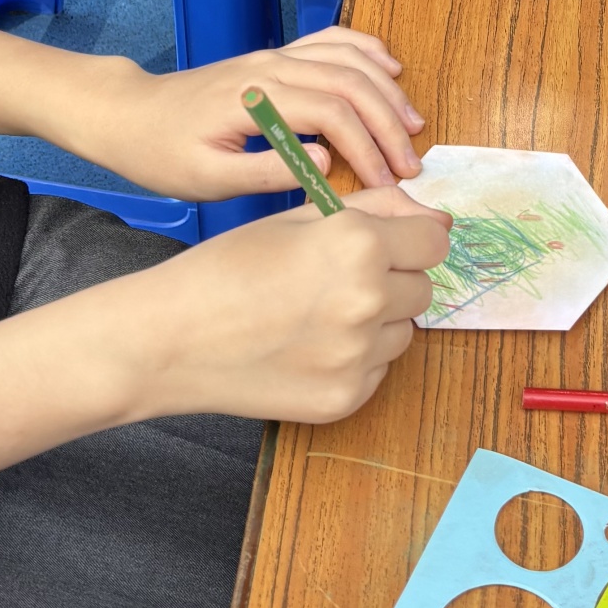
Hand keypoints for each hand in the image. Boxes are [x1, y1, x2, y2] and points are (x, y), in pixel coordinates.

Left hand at [0, 8, 422, 198]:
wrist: (128, 114)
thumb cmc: (161, 153)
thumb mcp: (205, 179)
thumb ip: (267, 172)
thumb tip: (327, 164)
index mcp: (255, 99)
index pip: (332, 114)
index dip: (368, 148)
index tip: (388, 183)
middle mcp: (271, 68)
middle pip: (350, 83)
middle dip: (388, 123)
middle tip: (412, 163)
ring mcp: (274, 57)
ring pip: (346, 58)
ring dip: (385, 89)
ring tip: (413, 124)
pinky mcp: (274, 57)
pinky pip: (329, 40)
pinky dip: (364, 48)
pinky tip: (389, 67)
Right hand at [124, 183, 451, 424]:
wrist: (171, 339)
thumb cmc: (226, 268)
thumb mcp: (298, 217)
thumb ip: (375, 209)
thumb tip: (436, 218)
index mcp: (357, 245)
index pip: (435, 241)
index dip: (411, 239)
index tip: (386, 245)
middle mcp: (367, 300)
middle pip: (423, 287)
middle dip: (393, 279)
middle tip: (335, 280)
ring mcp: (358, 356)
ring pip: (404, 331)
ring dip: (378, 321)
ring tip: (316, 315)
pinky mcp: (345, 398)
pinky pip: (378, 369)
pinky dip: (356, 359)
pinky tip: (307, 348)